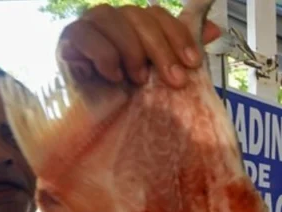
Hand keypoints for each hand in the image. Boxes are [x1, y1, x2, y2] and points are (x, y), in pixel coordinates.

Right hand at [58, 4, 221, 88]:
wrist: (98, 128)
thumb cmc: (132, 102)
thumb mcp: (163, 80)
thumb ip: (183, 53)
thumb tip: (214, 30)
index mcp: (136, 27)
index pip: (157, 14)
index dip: (177, 34)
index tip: (193, 63)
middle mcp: (113, 22)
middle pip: (137, 15)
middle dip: (161, 49)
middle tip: (174, 81)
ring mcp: (88, 28)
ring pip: (109, 16)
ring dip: (131, 50)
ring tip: (138, 80)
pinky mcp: (67, 42)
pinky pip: (83, 33)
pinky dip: (103, 55)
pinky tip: (113, 77)